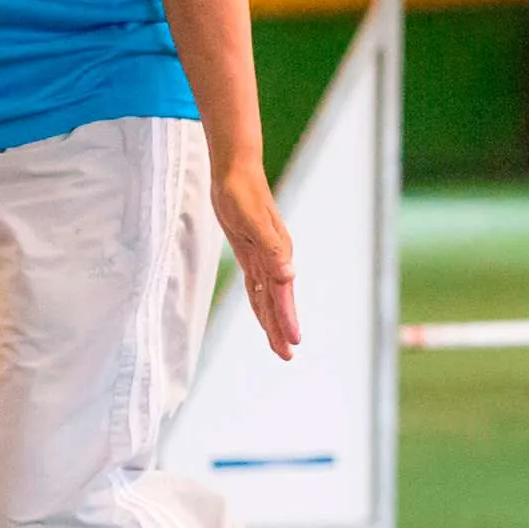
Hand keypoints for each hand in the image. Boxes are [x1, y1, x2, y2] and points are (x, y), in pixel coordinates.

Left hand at [212, 162, 298, 359]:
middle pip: (279, 302)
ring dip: (274, 321)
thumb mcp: (253, 220)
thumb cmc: (242, 192)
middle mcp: (276, 260)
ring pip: (269, 297)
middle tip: (286, 356)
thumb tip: (289, 276)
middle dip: (282, 329)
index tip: (293, 343)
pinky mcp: (252, 253)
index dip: (286, 320)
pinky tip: (264, 314)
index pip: (283, 295)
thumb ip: (272, 248)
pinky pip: (258, 286)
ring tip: (280, 346)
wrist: (235, 170)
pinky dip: (261, 303)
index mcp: (279, 255)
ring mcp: (265, 258)